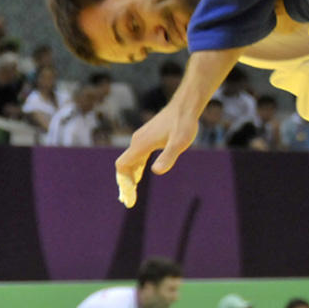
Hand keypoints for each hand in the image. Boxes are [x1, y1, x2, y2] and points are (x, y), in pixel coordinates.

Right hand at [114, 47, 243, 206]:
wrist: (186, 106)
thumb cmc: (184, 124)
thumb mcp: (179, 143)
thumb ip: (168, 157)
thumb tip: (156, 171)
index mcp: (141, 144)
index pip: (122, 166)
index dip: (123, 182)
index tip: (130, 196)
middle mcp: (137, 141)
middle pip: (124, 166)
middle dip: (125, 184)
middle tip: (128, 201)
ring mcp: (141, 138)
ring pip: (130, 161)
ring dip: (129, 177)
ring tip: (131, 193)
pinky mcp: (147, 137)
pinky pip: (136, 156)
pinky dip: (136, 168)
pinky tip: (140, 175)